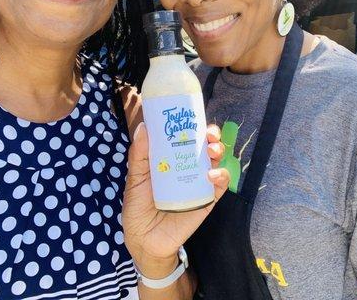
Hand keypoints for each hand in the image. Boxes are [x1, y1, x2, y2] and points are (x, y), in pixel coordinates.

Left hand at [122, 123, 229, 276]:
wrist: (144, 240)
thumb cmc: (137, 208)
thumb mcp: (135, 179)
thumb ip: (139, 155)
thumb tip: (143, 127)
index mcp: (172, 160)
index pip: (187, 138)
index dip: (194, 126)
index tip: (194, 117)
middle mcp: (188, 168)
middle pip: (206, 146)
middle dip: (212, 136)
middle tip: (208, 134)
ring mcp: (199, 183)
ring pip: (217, 162)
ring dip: (218, 152)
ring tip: (211, 151)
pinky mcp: (207, 200)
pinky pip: (220, 186)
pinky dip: (221, 176)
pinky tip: (212, 174)